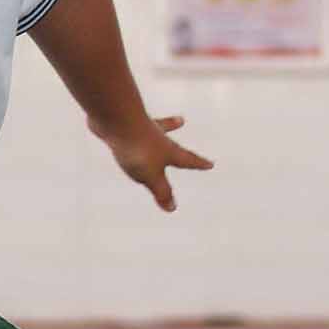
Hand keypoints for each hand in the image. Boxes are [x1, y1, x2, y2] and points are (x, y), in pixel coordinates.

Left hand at [89, 113, 213, 212]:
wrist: (117, 122)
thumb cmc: (138, 150)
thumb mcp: (151, 176)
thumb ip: (161, 191)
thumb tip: (172, 208)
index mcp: (169, 152)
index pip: (188, 160)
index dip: (199, 164)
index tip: (210, 164)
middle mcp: (159, 138)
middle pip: (173, 143)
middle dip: (182, 145)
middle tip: (186, 126)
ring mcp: (142, 128)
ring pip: (157, 129)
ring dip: (167, 126)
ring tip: (180, 121)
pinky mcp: (124, 124)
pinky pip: (133, 126)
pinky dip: (135, 128)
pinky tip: (125, 127)